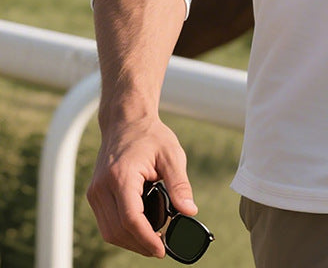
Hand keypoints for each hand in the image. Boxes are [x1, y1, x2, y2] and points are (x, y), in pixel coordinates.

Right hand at [87, 117, 196, 257]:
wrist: (126, 121)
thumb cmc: (150, 135)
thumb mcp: (172, 155)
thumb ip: (180, 185)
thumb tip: (190, 211)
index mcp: (121, 176)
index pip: (130, 219)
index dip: (146, 239)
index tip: (162, 250)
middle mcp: (102, 187)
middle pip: (117, 231)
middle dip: (139, 244)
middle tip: (161, 248)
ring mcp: (95, 192)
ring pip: (108, 231)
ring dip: (129, 241)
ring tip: (153, 241)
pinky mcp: (94, 194)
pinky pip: (105, 222)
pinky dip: (121, 231)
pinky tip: (139, 230)